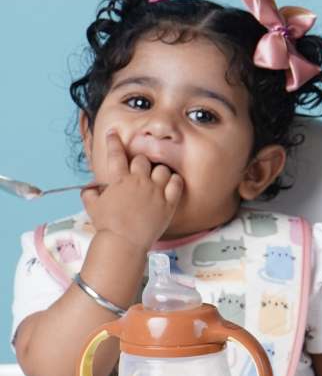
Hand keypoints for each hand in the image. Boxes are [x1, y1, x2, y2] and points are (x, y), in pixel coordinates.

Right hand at [81, 130, 183, 252]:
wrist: (124, 242)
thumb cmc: (107, 225)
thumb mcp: (92, 207)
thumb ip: (90, 193)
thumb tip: (90, 188)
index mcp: (120, 180)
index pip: (116, 154)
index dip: (114, 141)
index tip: (113, 133)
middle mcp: (139, 181)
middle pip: (143, 160)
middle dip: (140, 162)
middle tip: (139, 171)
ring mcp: (156, 191)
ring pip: (162, 170)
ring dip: (158, 172)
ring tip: (155, 180)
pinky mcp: (168, 202)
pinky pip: (177, 183)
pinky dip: (174, 181)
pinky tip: (171, 184)